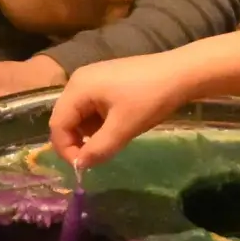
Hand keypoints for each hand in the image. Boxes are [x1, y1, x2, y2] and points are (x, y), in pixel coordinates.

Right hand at [49, 50, 197, 169]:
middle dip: (77, 141)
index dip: (65, 149)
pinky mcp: (106, 82)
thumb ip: (98, 149)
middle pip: (65, 118)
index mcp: (78, 88)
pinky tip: (117, 129)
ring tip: (110, 142)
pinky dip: (99, 123)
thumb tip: (80, 166)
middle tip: (95, 158)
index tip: (82, 167)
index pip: (57, 124)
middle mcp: (79, 81)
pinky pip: (92, 108)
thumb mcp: (123, 128)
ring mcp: (93, 79)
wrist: (182, 73)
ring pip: (80, 115)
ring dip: (89, 133)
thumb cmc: (150, 98)